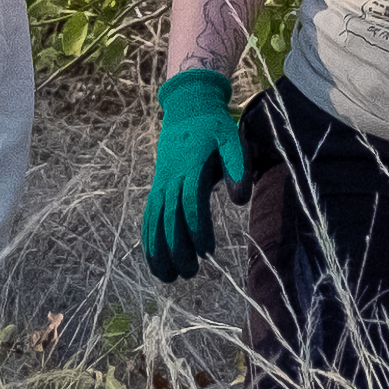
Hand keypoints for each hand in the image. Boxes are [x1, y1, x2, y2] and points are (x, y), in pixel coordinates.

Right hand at [142, 67, 253, 280]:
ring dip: (158, 251)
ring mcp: (161, 185)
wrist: (187, 110)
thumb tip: (239, 200)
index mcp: (191, 169)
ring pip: (154, 221)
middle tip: (190, 273)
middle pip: (169, 219)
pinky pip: (149, 217)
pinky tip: (155, 262)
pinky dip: (149, 240)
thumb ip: (238, 167)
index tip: (208, 251)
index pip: (190, 204)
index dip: (197, 229)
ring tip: (168, 278)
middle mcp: (171, 179)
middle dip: (177, 248)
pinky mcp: (158, 188)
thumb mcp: (231, 139)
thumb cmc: (214, 129)